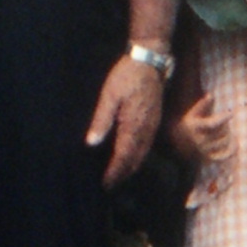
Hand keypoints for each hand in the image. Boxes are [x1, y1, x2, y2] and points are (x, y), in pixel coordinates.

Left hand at [85, 52, 165, 186]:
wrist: (149, 62)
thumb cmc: (125, 77)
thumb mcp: (109, 96)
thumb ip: (101, 120)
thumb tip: (91, 143)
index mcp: (133, 125)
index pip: (124, 156)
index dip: (115, 172)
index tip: (106, 183)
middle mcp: (146, 129)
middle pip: (135, 159)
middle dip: (123, 173)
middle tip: (110, 184)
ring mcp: (152, 125)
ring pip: (143, 153)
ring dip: (132, 166)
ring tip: (119, 175)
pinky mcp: (155, 120)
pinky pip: (148, 145)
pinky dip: (139, 156)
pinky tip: (132, 156)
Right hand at [167, 92, 232, 167]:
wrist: (180, 143)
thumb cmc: (192, 123)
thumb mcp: (194, 113)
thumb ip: (203, 104)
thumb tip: (210, 95)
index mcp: (193, 126)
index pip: (211, 124)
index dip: (222, 118)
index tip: (231, 113)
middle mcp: (198, 140)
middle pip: (221, 132)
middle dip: (226, 125)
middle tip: (224, 123)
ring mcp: (204, 150)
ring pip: (225, 141)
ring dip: (229, 135)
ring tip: (226, 132)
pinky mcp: (209, 158)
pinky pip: (226, 155)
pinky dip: (232, 150)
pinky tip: (235, 143)